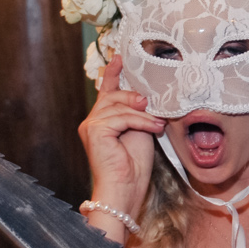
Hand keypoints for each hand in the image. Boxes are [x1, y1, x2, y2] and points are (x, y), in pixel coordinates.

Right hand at [79, 56, 161, 217]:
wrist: (124, 190)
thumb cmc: (133, 168)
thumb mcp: (141, 133)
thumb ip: (139, 114)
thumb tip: (147, 97)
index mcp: (103, 120)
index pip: (107, 90)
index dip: (114, 73)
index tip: (121, 57)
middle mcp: (93, 120)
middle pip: (114, 94)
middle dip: (135, 97)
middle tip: (153, 105)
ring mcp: (91, 125)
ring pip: (120, 105)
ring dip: (143, 114)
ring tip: (157, 123)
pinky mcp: (94, 131)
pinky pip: (122, 117)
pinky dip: (140, 121)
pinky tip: (152, 127)